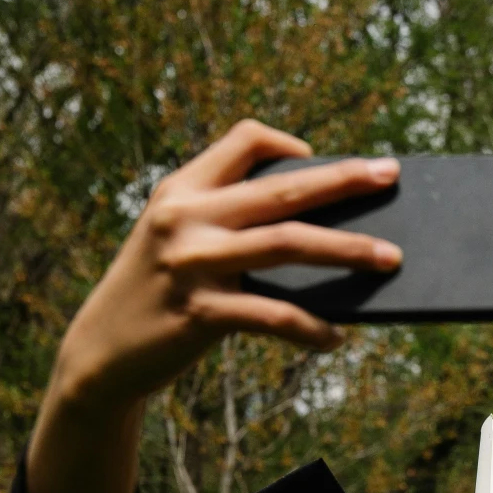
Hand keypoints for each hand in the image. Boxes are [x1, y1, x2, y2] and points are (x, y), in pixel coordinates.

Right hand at [26, 121, 405, 492]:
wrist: (101, 353)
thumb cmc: (157, 293)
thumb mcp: (176, 240)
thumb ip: (227, 222)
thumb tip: (320, 229)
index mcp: (182, 189)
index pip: (243, 139)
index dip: (288, 144)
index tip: (318, 158)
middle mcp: (186, 217)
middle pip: (282, 188)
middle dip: (344, 179)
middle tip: (390, 174)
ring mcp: (193, 264)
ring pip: (288, 244)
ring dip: (348, 250)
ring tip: (390, 258)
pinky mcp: (201, 313)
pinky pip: (274, 316)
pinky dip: (312, 327)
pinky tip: (336, 338)